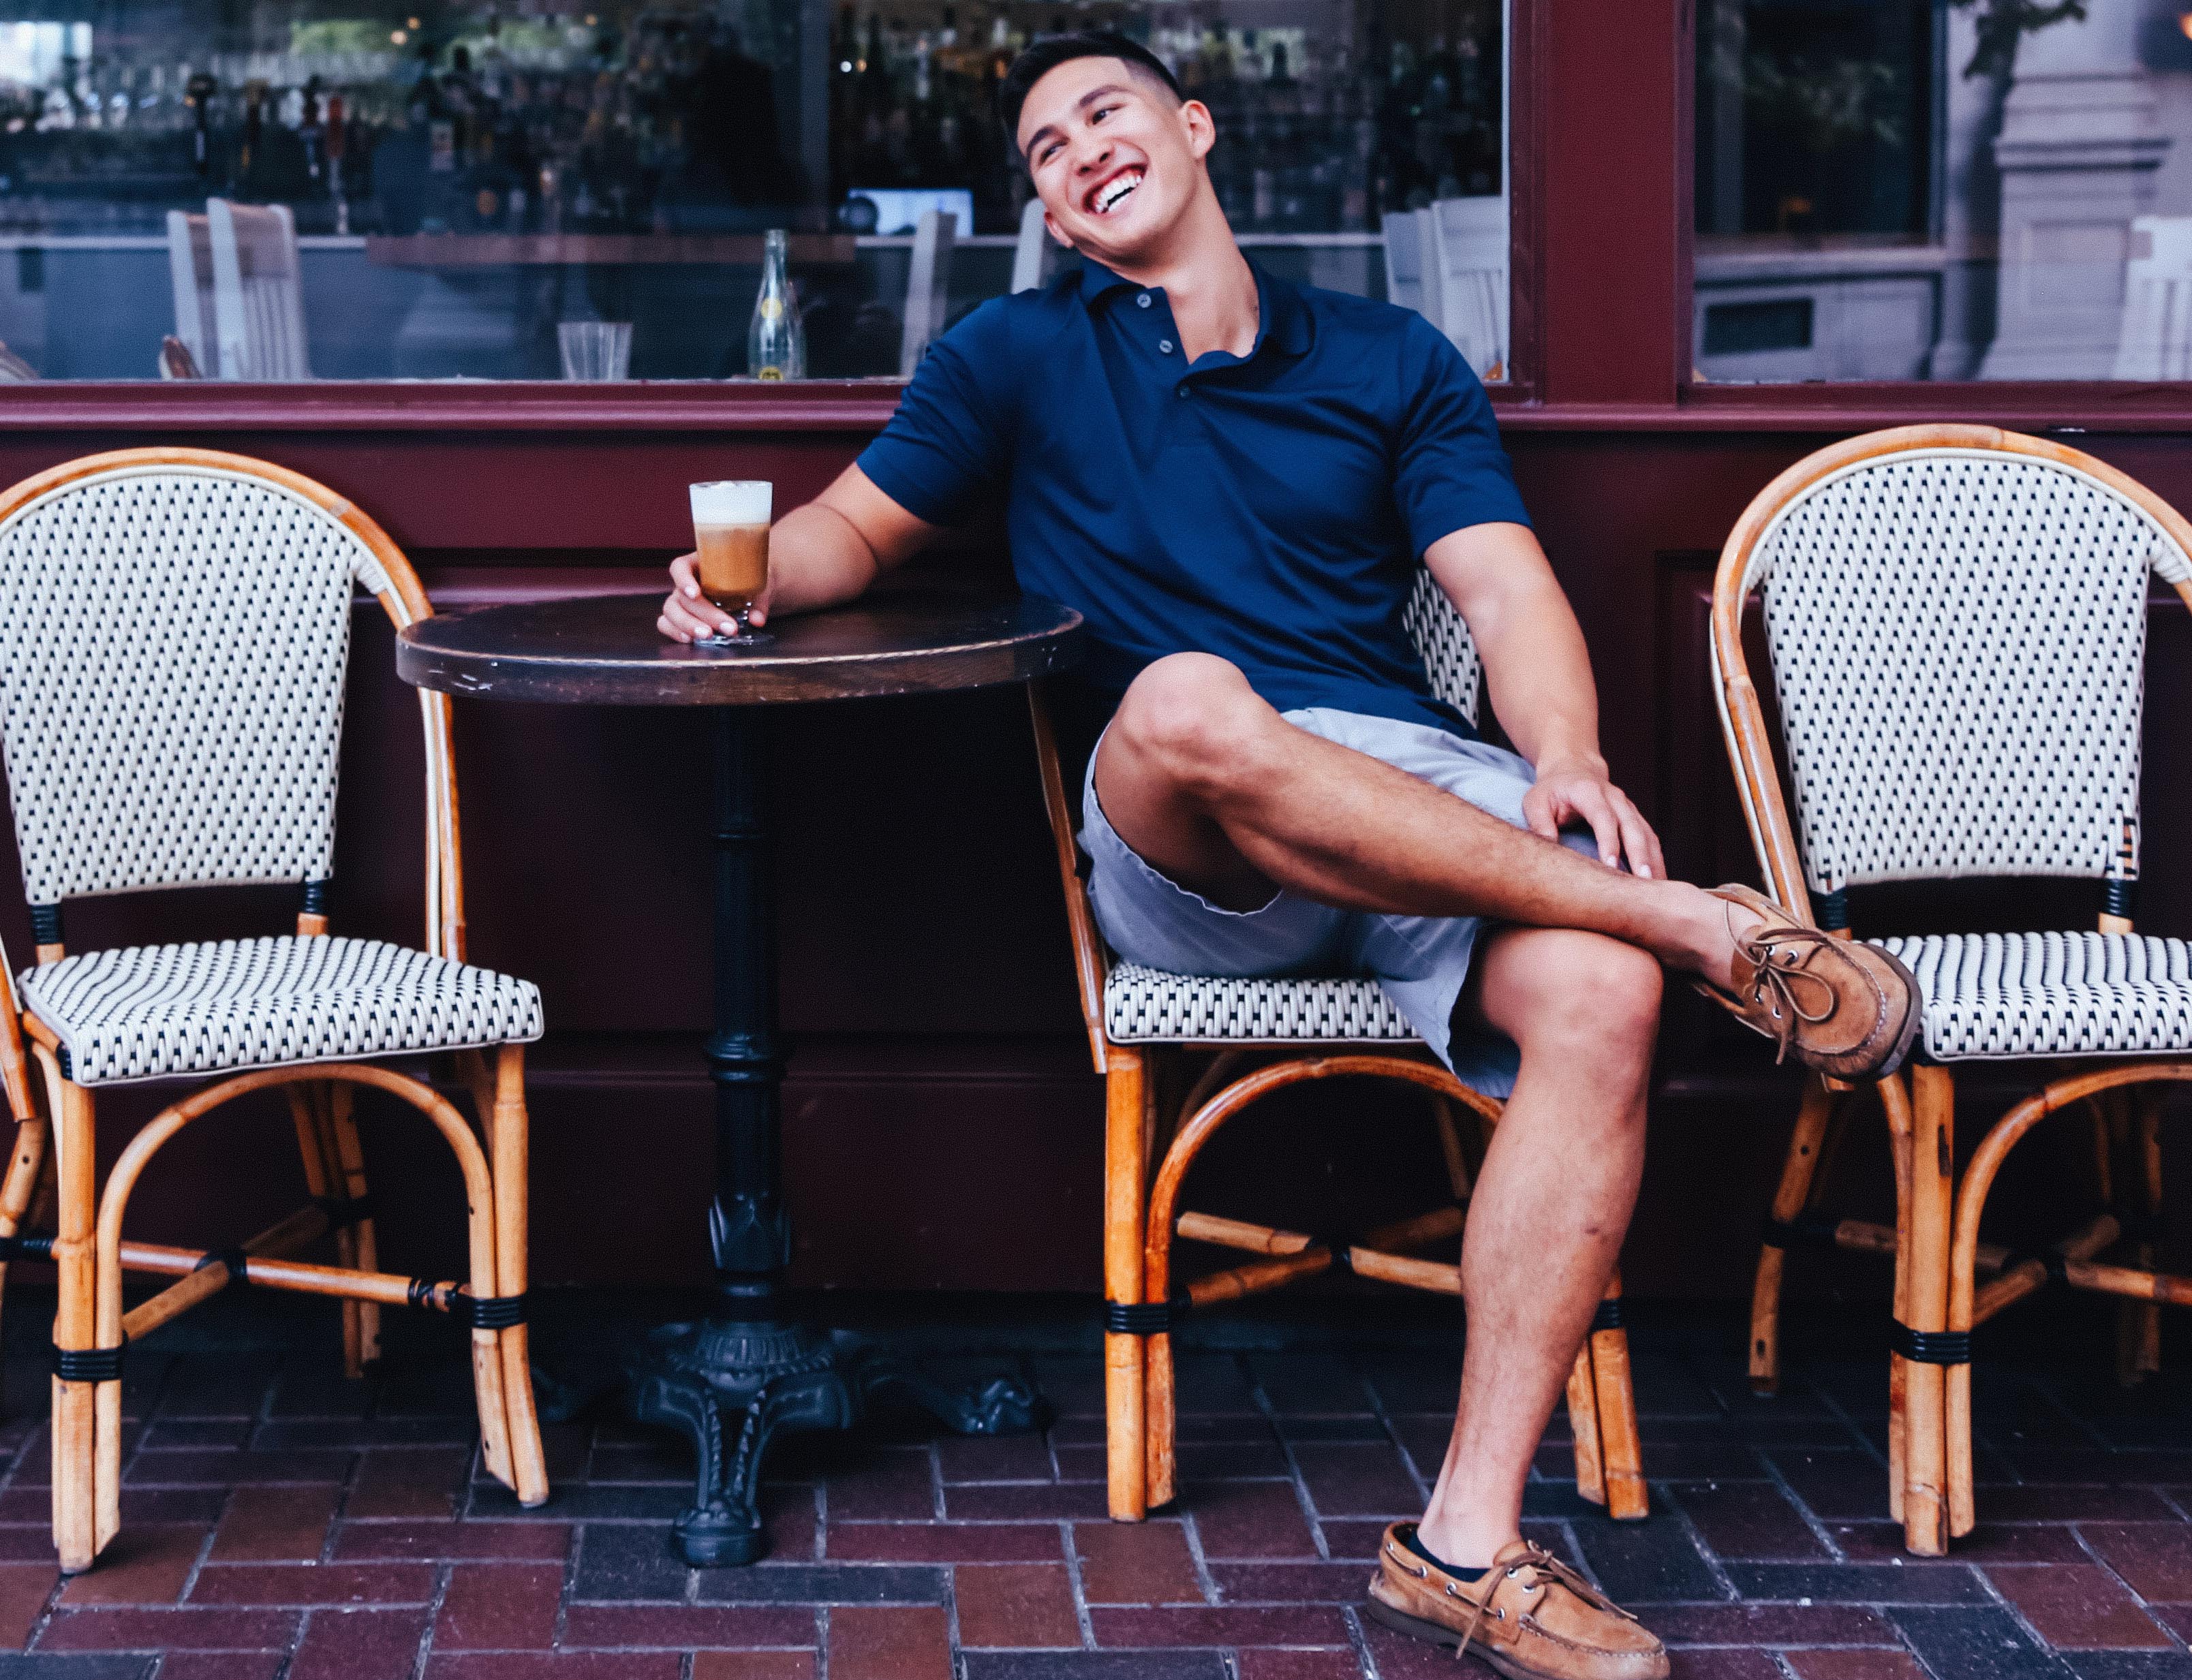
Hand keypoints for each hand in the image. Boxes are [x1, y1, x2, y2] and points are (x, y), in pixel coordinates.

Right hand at [657, 552, 772, 642]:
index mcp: (699, 565)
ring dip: (688, 625)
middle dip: (704, 614)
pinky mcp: (680, 617)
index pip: (680, 567)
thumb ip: (759, 601)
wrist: (750, 591)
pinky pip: (667, 624)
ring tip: (708, 635)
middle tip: (728, 627)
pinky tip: (690, 640)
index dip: (683, 580)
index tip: (695, 593)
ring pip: (671, 611)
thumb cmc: (750, 580)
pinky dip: (675, 632)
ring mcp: (680, 601)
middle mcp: (686, 583)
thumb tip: (757, 620)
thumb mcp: (758, 584)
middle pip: (681, 596)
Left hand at [1523, 755, 1666, 879]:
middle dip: (1639, 855)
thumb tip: (1548, 847)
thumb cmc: (1552, 790)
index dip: (1608, 841)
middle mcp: (1615, 798)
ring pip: (1646, 834)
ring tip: (1656, 887)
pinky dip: (1656, 859)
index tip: (1611, 866)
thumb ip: (1540, 823)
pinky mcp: (1634, 818)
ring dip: (1653, 860)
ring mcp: (1628, 808)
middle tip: (1643, 881)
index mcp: (1589, 792)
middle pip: (1632, 828)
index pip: (1603, 818)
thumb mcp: (1536, 802)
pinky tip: (1658, 880)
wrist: (1573, 769)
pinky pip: (1650, 839)